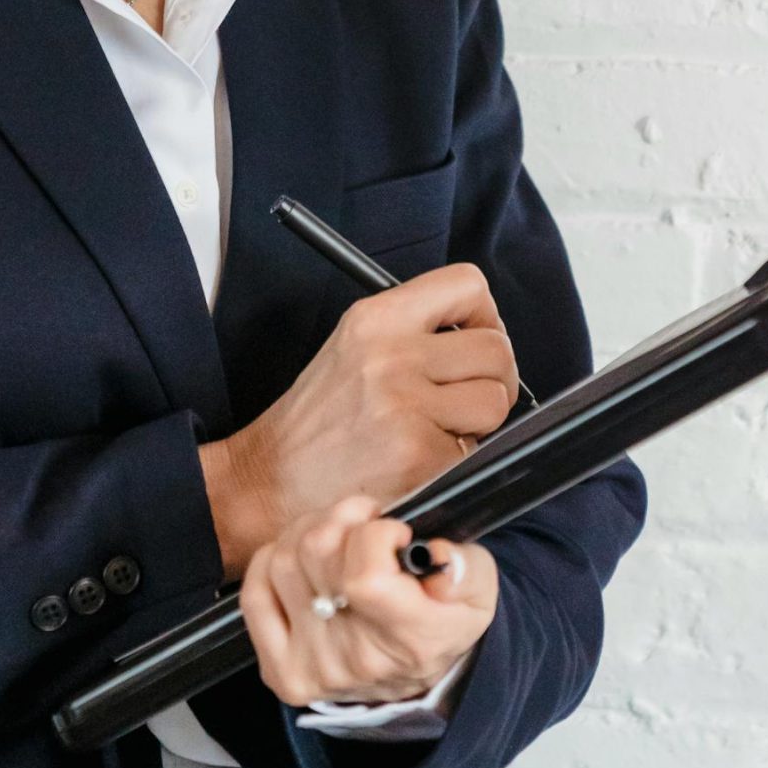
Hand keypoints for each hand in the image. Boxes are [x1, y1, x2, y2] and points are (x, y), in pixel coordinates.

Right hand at [199, 264, 518, 576]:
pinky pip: (474, 451)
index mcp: (375, 318)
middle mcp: (390, 354)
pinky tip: (420, 461)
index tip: (473, 341)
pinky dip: (456, 461)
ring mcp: (405, 406)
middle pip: (496, 349)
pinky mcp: (417, 455)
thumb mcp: (354, 348)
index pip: (468, 285)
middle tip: (463, 400)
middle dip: (491, 380)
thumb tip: (485, 334)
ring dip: (479, 423)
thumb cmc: (319, 420)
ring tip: (439, 430)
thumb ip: (415, 330)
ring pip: (495, 401)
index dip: (484, 316)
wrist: (270, 481)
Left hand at [238, 494, 497, 708]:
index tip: (393, 532)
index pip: (363, 576)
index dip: (374, 534)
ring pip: (284, 562)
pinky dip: (272, 561)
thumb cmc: (445, 620)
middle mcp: (355, 660)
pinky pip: (255, 595)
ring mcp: (313, 668)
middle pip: (316, 553)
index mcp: (409, 638)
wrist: (421, 678)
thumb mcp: (479, 590)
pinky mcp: (282, 671)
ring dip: (309, 532)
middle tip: (364, 521)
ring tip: (338, 537)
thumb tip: (437, 554)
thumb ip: (467, 569)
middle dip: (341, 518)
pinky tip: (303, 559)